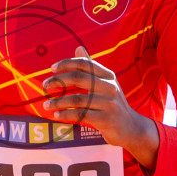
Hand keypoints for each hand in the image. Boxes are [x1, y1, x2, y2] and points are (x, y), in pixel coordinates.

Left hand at [43, 45, 159, 170]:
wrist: (131, 128)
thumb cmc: (113, 104)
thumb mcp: (106, 84)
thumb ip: (91, 68)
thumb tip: (78, 47)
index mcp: (108, 76)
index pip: (85, 64)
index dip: (67, 63)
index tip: (52, 69)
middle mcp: (110, 87)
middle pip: (79, 78)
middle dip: (58, 81)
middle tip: (45, 86)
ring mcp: (109, 103)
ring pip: (77, 99)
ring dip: (58, 101)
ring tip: (47, 105)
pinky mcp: (106, 119)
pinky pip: (81, 114)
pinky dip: (66, 114)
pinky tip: (57, 115)